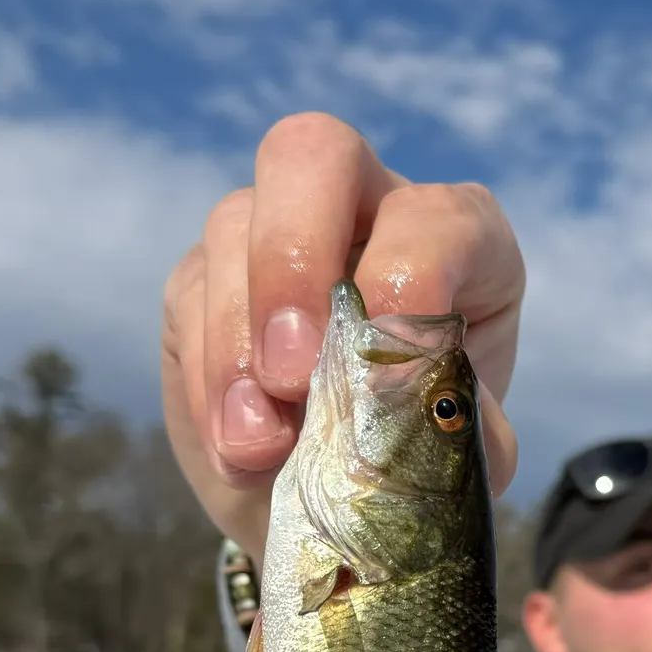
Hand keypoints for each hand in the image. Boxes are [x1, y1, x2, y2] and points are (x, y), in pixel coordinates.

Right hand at [162, 113, 524, 564]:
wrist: (344, 497)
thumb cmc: (418, 454)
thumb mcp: (457, 452)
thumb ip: (460, 434)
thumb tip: (429, 419)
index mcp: (455, 238)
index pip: (435, 217)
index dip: (410, 274)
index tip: (387, 363)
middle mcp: (366, 208)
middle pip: (315, 154)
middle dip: (292, 260)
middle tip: (292, 373)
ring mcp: (276, 230)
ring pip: (234, 228)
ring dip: (238, 349)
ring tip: (263, 446)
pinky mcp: (207, 276)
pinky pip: (191, 298)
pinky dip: (210, 382)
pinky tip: (239, 448)